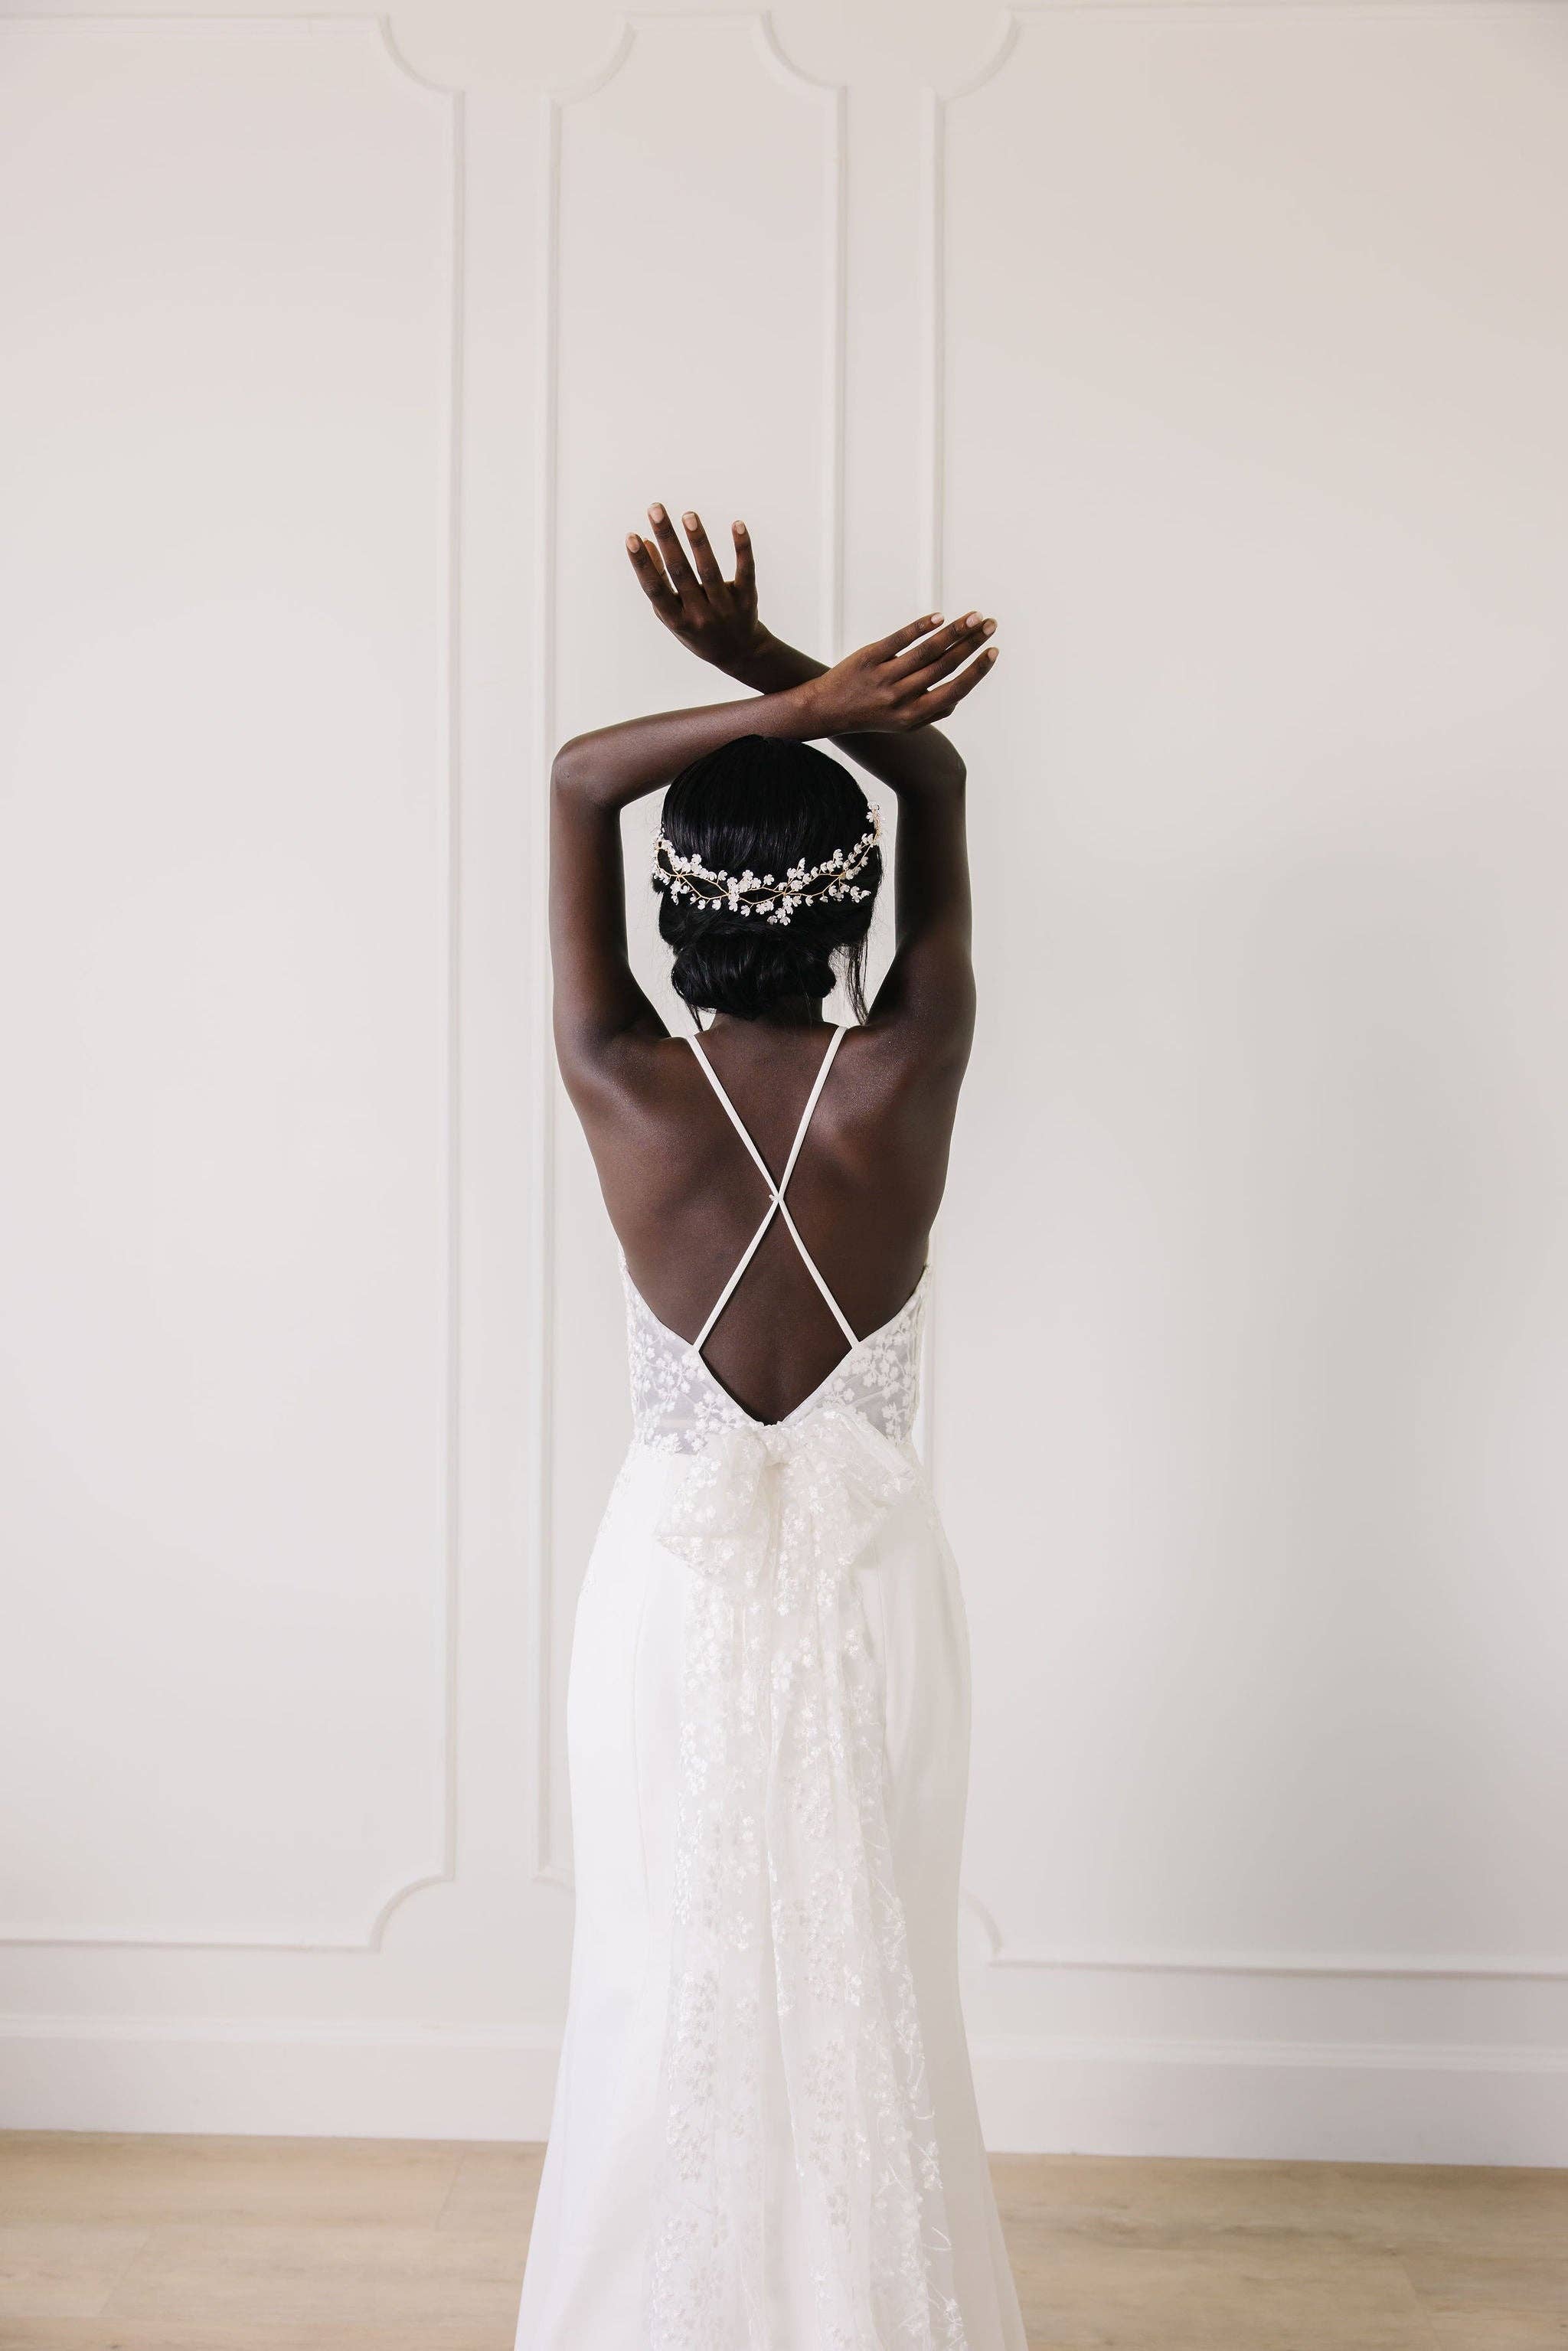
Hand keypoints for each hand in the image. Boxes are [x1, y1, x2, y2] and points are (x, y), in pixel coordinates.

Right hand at [625, 503, 767, 676]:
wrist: (740, 653)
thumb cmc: (697, 627)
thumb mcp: (673, 613)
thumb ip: (659, 581)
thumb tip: (645, 541)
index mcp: (677, 620)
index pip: (655, 589)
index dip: (642, 564)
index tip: (631, 536)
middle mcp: (700, 615)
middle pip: (680, 572)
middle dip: (667, 539)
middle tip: (656, 509)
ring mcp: (725, 608)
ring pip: (710, 570)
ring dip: (698, 540)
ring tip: (688, 515)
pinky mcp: (747, 599)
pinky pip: (746, 570)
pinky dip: (742, 547)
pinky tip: (737, 524)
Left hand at [797, 612, 997, 735]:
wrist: (826, 710)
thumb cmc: (870, 715)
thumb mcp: (901, 725)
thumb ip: (930, 713)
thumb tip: (957, 697)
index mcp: (913, 715)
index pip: (955, 690)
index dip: (976, 670)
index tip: (993, 651)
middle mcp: (901, 697)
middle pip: (944, 665)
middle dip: (972, 643)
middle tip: (990, 624)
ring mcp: (885, 676)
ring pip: (926, 651)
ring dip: (954, 631)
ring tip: (973, 617)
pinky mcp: (870, 657)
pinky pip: (899, 639)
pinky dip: (921, 627)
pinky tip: (939, 617)